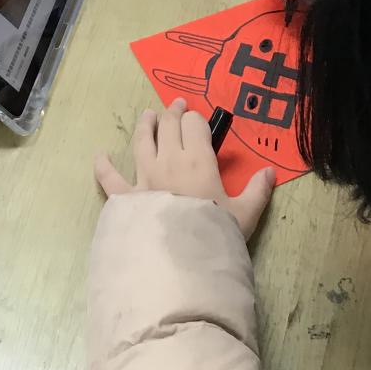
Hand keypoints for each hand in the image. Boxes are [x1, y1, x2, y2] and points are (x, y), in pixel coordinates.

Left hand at [95, 98, 275, 239]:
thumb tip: (270, 172)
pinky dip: (103, 166)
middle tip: (176, 107)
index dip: (197, 119)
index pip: (194, 125)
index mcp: (198, 160)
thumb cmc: (215, 235)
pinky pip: (110, 178)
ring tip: (147, 116)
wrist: (182, 263)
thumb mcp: (245, 214)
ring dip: (145, 125)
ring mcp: (144, 177)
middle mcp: (169, 161)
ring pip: (142, 141)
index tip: (200, 121)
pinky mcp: (126, 198)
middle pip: (168, 125)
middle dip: (173, 113)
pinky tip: (100, 156)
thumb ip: (258, 190)